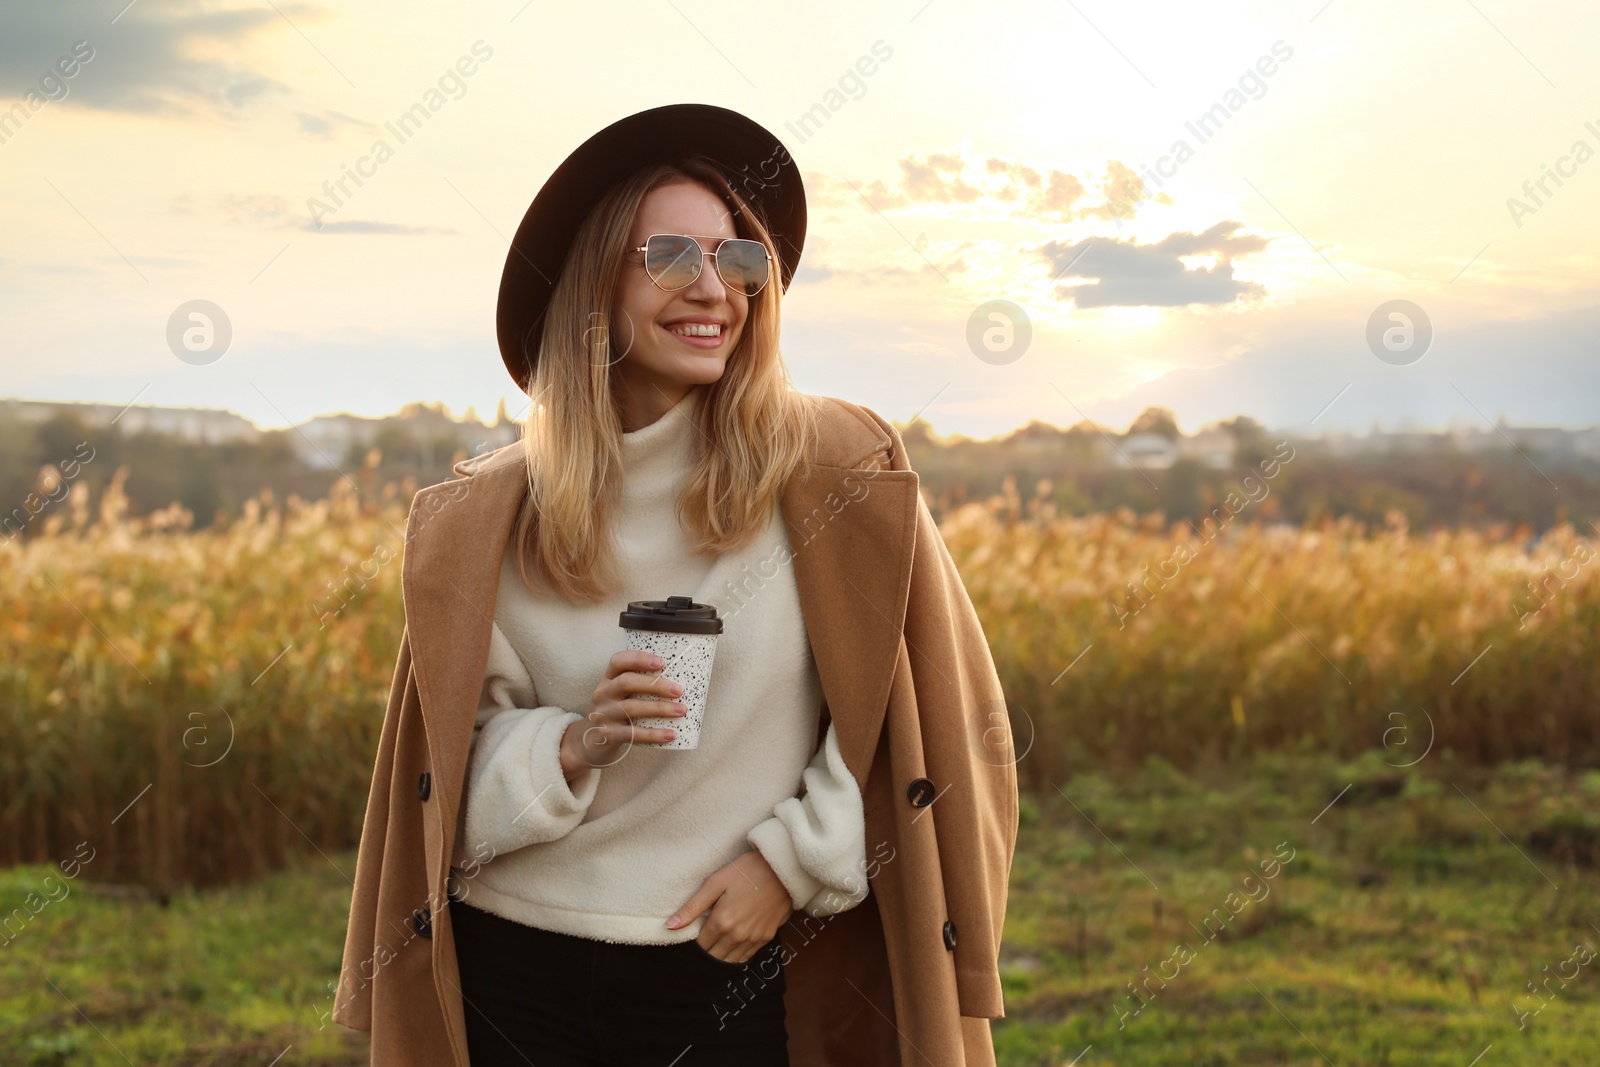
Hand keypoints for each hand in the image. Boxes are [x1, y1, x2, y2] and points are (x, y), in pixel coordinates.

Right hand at [559, 649, 685, 778]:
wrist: (590, 744)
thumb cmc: (616, 713)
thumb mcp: (620, 695)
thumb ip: (641, 686)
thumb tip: (681, 681)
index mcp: (608, 679)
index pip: (618, 661)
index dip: (639, 659)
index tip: (661, 662)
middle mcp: (603, 693)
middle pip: (626, 682)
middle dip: (655, 685)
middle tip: (679, 690)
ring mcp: (604, 714)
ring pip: (631, 708)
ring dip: (659, 708)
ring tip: (681, 710)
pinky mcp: (608, 735)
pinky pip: (632, 733)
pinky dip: (653, 734)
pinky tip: (671, 734)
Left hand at [665, 850, 792, 962]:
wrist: (780, 869)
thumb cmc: (745, 872)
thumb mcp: (715, 883)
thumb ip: (692, 907)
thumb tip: (669, 927)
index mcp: (721, 922)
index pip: (700, 946)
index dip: (693, 942)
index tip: (692, 935)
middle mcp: (737, 936)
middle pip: (713, 957)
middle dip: (705, 952)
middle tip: (703, 940)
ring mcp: (753, 939)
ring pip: (730, 961)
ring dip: (720, 956)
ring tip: (715, 945)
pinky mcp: (766, 938)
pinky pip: (746, 957)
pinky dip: (736, 955)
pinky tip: (731, 945)